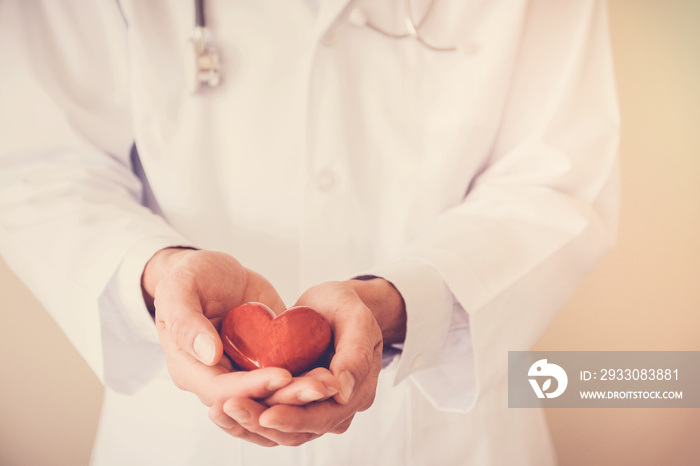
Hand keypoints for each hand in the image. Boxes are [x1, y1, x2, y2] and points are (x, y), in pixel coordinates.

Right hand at [143, 248, 335, 445]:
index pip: (222, 390)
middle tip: (320, 388)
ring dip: (301, 396)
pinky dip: (306, 380)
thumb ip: (186, 322)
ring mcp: (243, 373)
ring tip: (331, 385)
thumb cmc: (191, 277)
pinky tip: (331, 377)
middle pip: (253, 401)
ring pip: (273, 397)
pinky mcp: (265, 362)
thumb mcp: (179, 289)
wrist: (215, 272)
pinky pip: (286, 379)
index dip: (252, 387)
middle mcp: (218, 379)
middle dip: (287, 398)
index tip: (282, 375)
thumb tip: (209, 355)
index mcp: (191, 369)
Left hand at [225, 279, 404, 443]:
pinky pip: (270, 413)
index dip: (294, 418)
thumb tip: (342, 390)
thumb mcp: (356, 319)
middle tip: (230, 408)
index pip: (323, 417)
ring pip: (280, 430)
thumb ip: (355, 353)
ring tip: (219, 411)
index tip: (266, 414)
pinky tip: (222, 407)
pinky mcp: (292, 399)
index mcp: (356, 393)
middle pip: (297, 431)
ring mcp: (313, 406)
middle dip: (262, 422)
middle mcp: (336, 408)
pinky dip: (248, 415)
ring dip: (249, 424)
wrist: (335, 304)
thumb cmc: (347, 306)